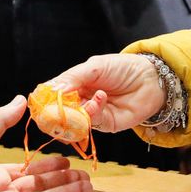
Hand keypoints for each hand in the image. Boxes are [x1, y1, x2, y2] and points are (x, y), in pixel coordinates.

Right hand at [48, 53, 163, 132]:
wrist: (150, 78)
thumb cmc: (122, 68)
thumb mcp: (94, 67)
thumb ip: (73, 78)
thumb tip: (52, 90)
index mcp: (73, 86)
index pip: (52, 96)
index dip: (45, 99)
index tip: (39, 101)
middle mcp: (80, 102)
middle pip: (59, 113)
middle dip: (57, 112)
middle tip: (58, 108)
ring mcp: (92, 115)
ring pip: (74, 121)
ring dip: (77, 112)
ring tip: (88, 99)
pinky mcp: (106, 125)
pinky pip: (93, 123)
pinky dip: (93, 111)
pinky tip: (101, 97)